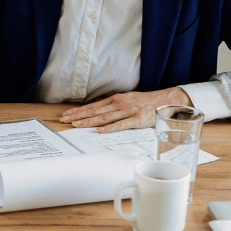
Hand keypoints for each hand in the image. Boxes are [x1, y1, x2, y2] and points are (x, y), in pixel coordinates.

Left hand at [59, 87, 192, 132]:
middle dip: (78, 116)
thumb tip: (97, 108)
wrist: (165, 100)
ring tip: (76, 125)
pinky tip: (100, 131)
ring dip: (89, 122)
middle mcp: (119, 104)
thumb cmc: (145, 102)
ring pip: (104, 117)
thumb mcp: (126, 100)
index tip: (66, 115)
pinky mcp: (137, 119)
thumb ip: (112, 105)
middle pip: (95, 111)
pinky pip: (121, 124)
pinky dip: (110, 128)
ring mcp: (128, 111)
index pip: (92, 106)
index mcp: (115, 99)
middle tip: (64, 120)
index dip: (78, 111)